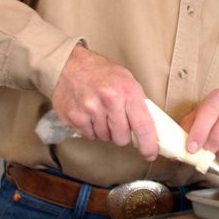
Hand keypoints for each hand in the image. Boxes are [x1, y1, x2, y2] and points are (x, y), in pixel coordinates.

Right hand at [51, 44, 157, 160]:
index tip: (150, 153)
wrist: (69, 64)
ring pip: (105, 137)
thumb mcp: (127, 79)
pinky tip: (88, 113)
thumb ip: (137, 103)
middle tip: (116, 120)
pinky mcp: (74, 116)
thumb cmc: (101, 72)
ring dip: (104, 130)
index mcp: (127, 89)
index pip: (142, 124)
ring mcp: (90, 108)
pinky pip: (89, 135)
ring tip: (100, 111)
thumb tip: (150, 128)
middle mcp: (109, 99)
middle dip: (121, 134)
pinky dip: (90, 128)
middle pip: (122, 137)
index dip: (148, 143)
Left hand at [179, 88, 218, 164]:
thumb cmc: (213, 116)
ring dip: (215, 157)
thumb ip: (186, 129)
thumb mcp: (198, 116)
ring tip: (210, 154)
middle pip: (218, 135)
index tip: (191, 148)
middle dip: (206, 150)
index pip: (208, 114)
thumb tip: (176, 151)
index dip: (198, 133)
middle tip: (199, 155)